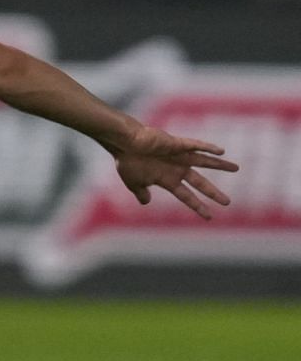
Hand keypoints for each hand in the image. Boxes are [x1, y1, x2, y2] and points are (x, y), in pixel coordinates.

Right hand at [108, 124, 237, 219]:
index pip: (186, 195)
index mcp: (167, 180)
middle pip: (199, 182)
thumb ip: (142, 192)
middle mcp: (176, 169)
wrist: (124, 144)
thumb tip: (146, 202)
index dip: (198, 206)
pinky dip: (208, 148)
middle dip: (213, 192)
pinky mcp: (178, 144)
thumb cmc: (127, 163)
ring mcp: (179, 156)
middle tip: (227, 202)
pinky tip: (220, 151)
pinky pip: (196, 145)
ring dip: (220, 165)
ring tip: (236, 168)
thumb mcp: (134, 183)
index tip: (209, 216)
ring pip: (204, 162)